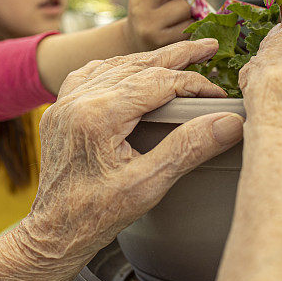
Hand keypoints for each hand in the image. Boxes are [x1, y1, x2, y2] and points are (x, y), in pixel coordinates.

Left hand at [23, 38, 242, 262]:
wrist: (52, 233)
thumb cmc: (97, 215)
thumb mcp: (149, 185)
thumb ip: (188, 148)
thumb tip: (229, 121)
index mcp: (98, 115)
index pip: (158, 82)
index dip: (193, 84)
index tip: (218, 96)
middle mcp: (78, 99)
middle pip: (137, 64)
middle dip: (176, 55)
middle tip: (208, 46)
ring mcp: (65, 102)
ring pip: (115, 65)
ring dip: (148, 60)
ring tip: (179, 55)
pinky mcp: (60, 109)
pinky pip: (92, 74)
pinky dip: (118, 67)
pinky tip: (134, 69)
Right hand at [125, 0, 211, 50]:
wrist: (136, 47)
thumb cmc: (153, 17)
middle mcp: (141, 5)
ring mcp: (149, 24)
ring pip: (185, 6)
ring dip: (193, 9)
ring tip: (184, 18)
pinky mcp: (161, 41)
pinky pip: (189, 26)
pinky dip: (193, 26)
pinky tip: (183, 30)